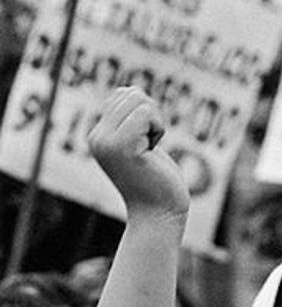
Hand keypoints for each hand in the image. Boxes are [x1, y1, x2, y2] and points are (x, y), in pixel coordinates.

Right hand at [88, 87, 187, 218]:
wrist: (159, 215)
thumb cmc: (158, 183)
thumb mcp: (141, 145)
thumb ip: (133, 122)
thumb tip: (132, 91)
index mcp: (99, 136)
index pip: (122, 95)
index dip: (146, 111)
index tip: (147, 140)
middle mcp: (97, 138)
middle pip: (130, 93)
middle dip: (152, 114)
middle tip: (151, 144)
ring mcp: (106, 142)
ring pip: (138, 99)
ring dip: (156, 122)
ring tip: (150, 148)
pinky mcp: (122, 147)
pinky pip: (145, 113)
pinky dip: (158, 128)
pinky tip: (153, 151)